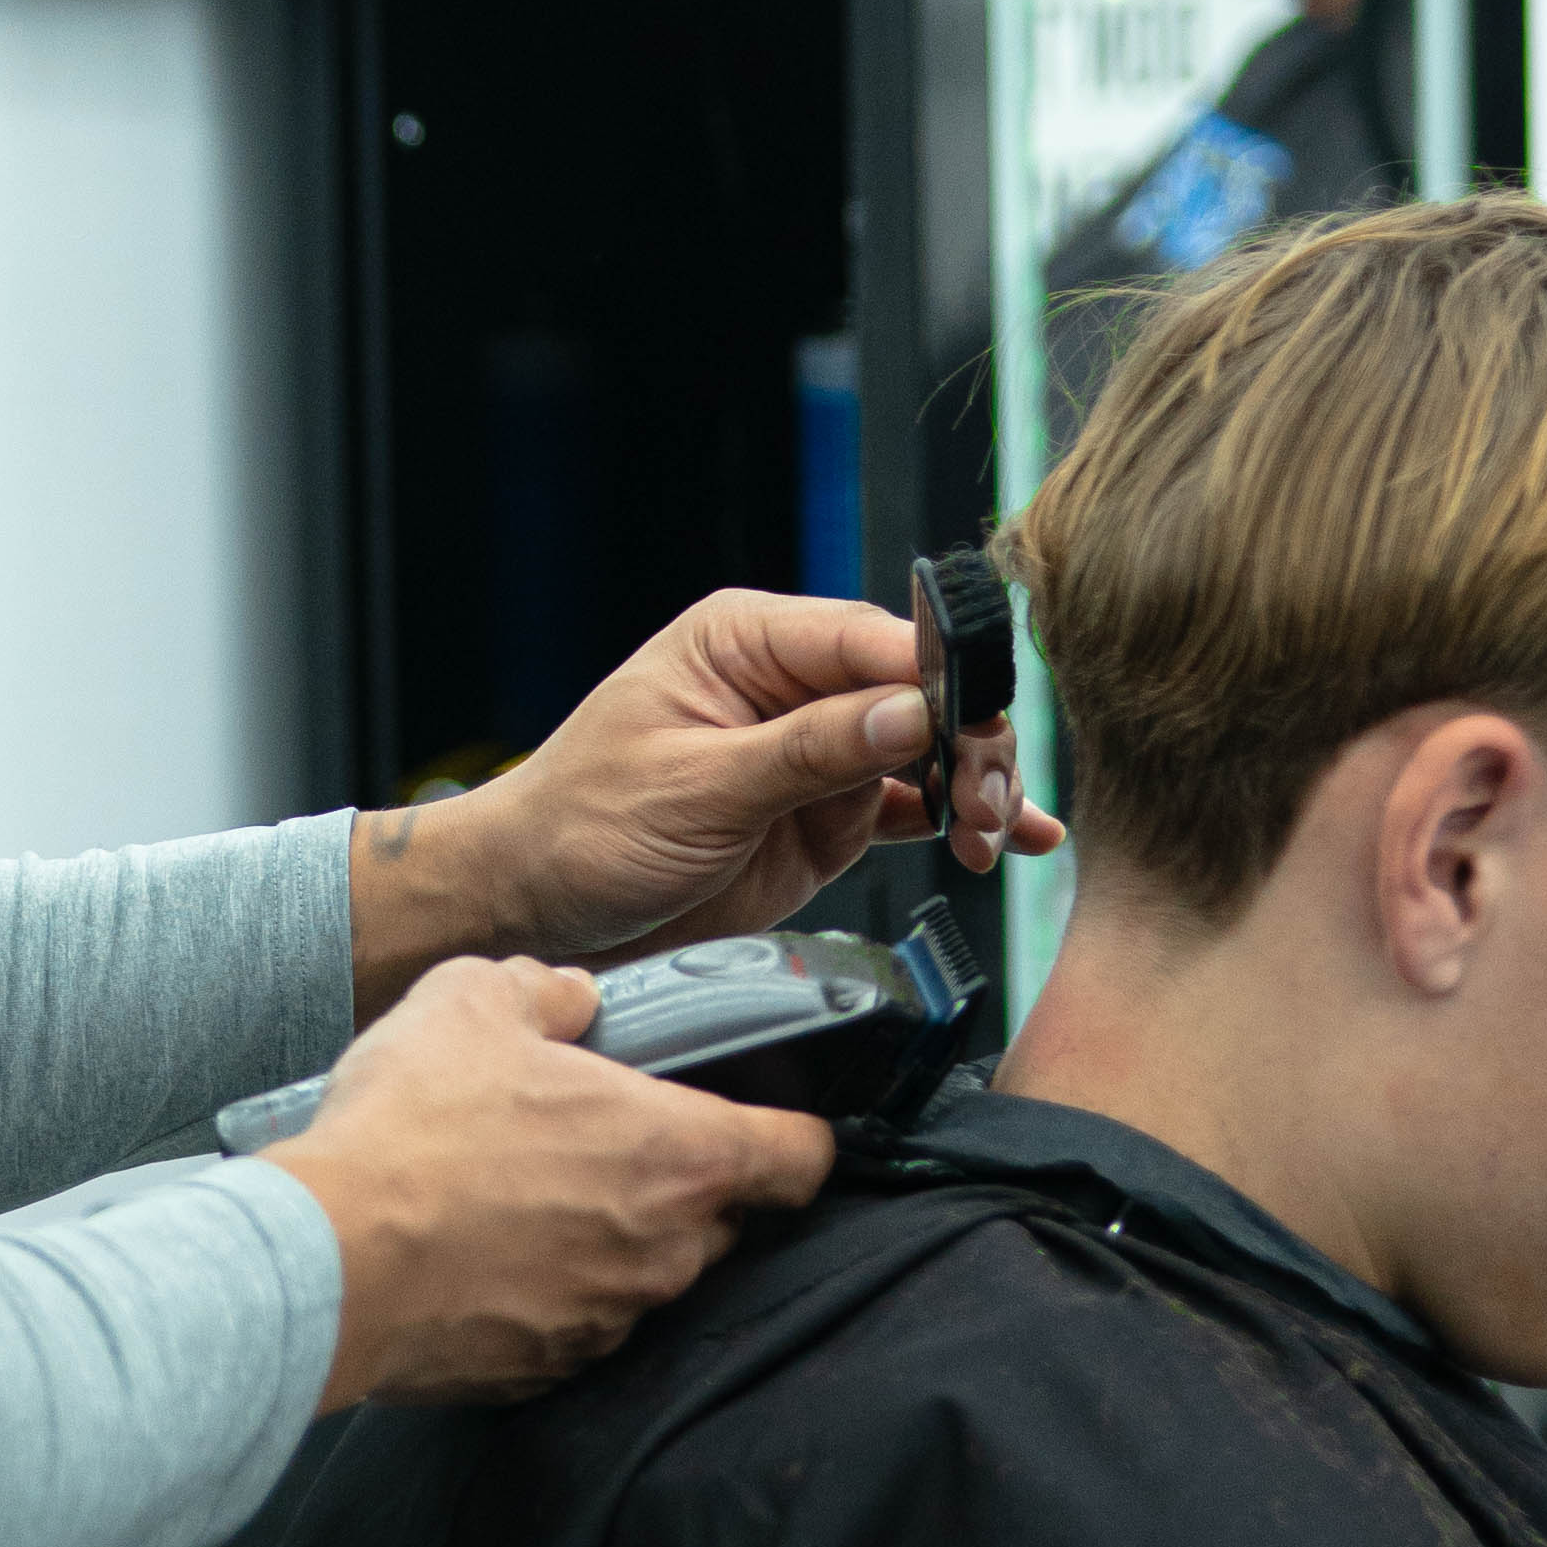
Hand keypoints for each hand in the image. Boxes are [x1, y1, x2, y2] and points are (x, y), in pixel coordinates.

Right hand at [271, 954, 833, 1403]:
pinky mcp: (549, 1370)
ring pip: (645, 1272)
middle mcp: (663, 1250)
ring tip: (528, 1192)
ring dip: (609, 1236)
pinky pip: (578, 1322)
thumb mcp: (475, 999)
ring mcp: (609, 1320)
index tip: (777, 1122)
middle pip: (720, 1217)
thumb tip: (570, 998)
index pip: (801, 1158)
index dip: (799, 1134)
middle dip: (680, 1181)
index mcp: (676, 1154)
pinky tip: (489, 1250)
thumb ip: (545, 988)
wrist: (329, 1259)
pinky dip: (551, 1289)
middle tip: (606, 1139)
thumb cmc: (415, 1127)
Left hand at [353, 590, 1062, 1007]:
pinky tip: (1007, 838)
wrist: (539, 906)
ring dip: (972, 785)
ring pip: (925, 749)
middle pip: (914, 691)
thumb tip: (908, 713)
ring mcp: (810, 753)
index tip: (975, 728)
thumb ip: (807, 751)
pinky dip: (959, 819)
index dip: (936, 680)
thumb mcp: (696, 786)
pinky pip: (908, 805)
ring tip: (990, 833)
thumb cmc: (585, 825)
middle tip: (983, 799)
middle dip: (965, 739)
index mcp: (747, 641)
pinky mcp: (821, 817)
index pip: (869, 640)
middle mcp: (788, 684)